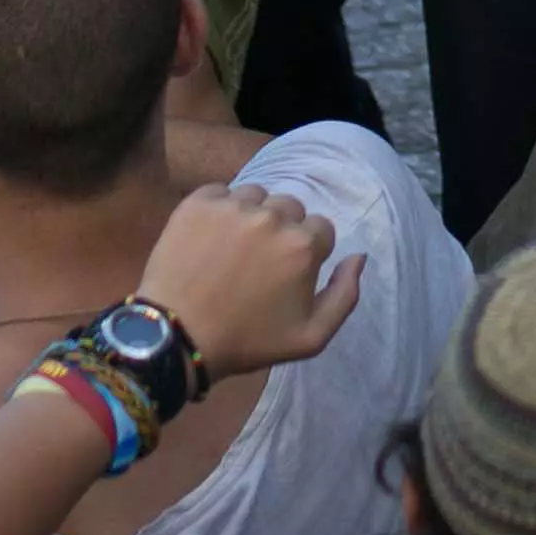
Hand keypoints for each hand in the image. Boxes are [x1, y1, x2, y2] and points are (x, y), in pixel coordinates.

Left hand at [140, 184, 361, 379]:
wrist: (177, 337)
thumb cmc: (247, 341)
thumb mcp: (311, 338)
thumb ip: (345, 295)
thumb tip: (358, 257)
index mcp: (303, 245)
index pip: (321, 229)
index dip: (307, 252)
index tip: (285, 274)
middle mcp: (272, 216)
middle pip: (290, 209)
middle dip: (282, 231)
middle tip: (257, 262)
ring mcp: (233, 205)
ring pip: (256, 196)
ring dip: (252, 215)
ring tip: (232, 248)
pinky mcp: (199, 202)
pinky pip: (221, 192)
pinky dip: (220, 209)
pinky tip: (209, 237)